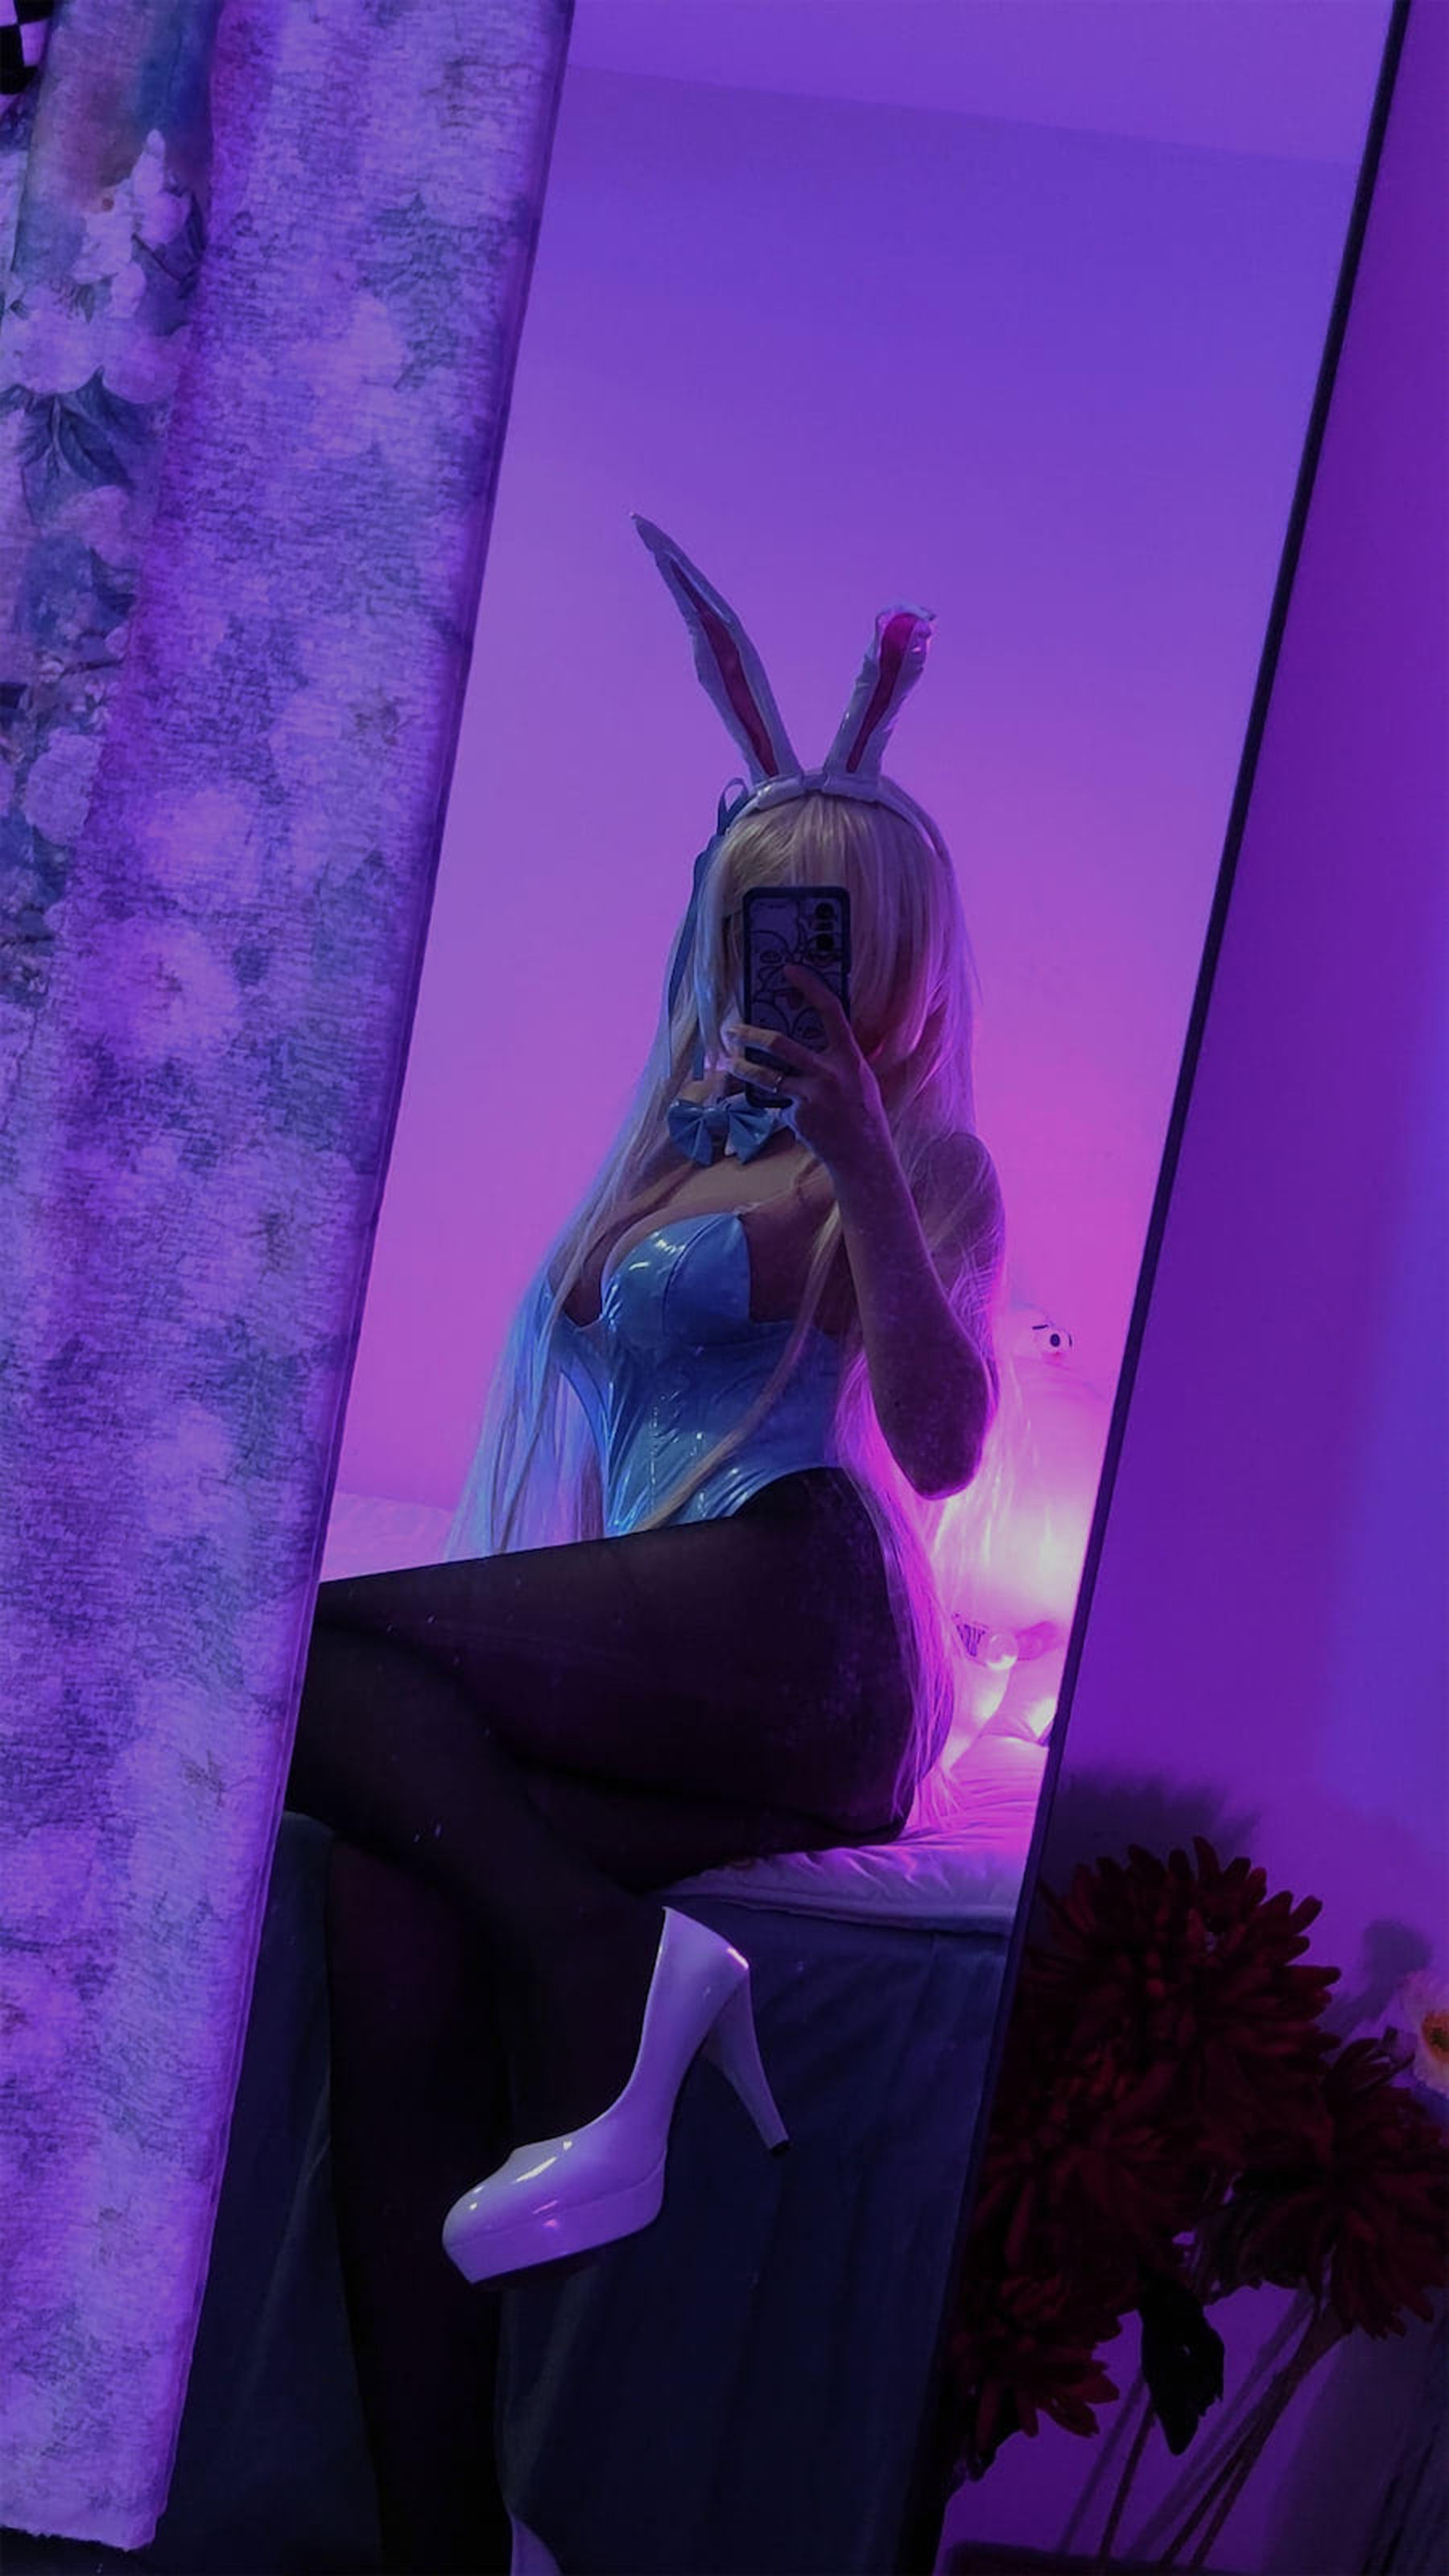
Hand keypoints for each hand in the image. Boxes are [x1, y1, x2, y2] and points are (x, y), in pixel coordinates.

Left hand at [722, 960, 892, 1178]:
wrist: (865, 1156)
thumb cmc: (862, 1113)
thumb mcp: (859, 1078)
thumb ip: (836, 1057)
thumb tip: (806, 1035)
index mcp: (849, 1057)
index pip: (830, 1011)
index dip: (810, 987)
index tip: (789, 970)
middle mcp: (830, 1073)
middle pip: (781, 1044)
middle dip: (751, 1035)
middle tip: (732, 1029)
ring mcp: (812, 1096)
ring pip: (766, 1076)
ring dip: (742, 1069)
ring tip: (728, 1063)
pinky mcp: (798, 1117)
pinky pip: (779, 1104)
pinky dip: (781, 1106)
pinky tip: (793, 1116)